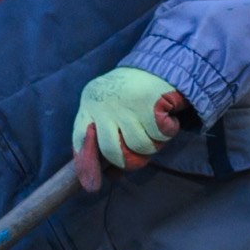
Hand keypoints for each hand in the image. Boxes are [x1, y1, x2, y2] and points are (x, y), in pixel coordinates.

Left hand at [70, 66, 191, 190]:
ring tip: (154, 128)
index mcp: (90, 105)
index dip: (86, 164)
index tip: (92, 186)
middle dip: (129, 160)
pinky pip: (160, 135)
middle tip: (139, 156)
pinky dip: (168, 131)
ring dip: (153, 144)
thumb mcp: (111, 111)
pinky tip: (166, 118)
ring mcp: (125, 104)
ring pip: (140, 146)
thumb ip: (107, 139)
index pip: (80, 139)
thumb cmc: (132, 95)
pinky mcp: (149, 102)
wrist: (161, 62)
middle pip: (112, 151)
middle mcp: (103, 104)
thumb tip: (109, 176)